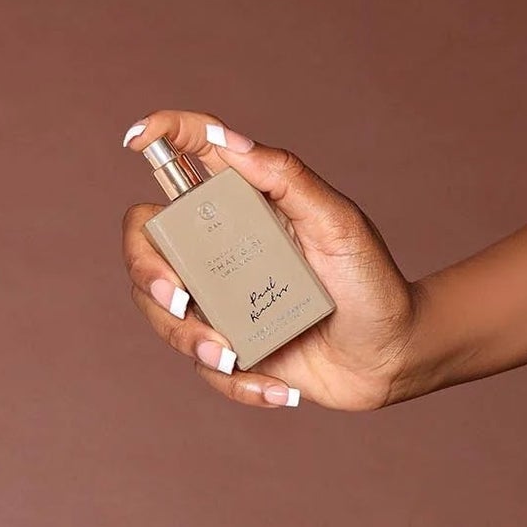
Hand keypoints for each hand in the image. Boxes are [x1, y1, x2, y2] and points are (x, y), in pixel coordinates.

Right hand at [120, 110, 422, 410]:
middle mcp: (222, 251)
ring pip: (163, 313)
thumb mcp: (336, 222)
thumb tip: (228, 142)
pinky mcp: (230, 352)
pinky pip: (205, 369)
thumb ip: (285, 178)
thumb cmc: (370, 281)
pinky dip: (239, 383)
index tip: (135, 138)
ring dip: (189, 338)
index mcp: (244, 208)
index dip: (159, 138)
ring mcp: (221, 302)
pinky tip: (279, 388)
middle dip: (148, 271)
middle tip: (176, 296)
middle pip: (148, 244)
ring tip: (233, 358)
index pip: (190, 161)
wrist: (391, 355)